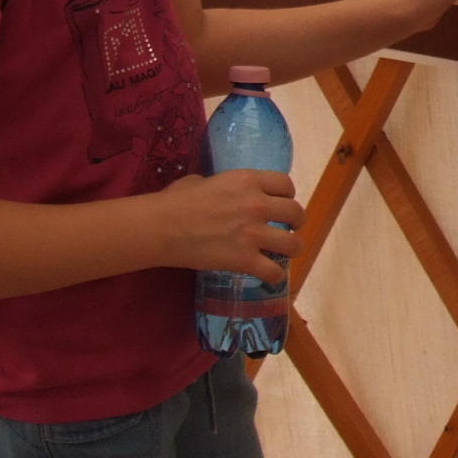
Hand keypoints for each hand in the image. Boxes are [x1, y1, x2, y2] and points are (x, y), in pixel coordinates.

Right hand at [159, 168, 297, 283]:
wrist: (162, 227)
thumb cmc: (175, 201)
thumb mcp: (202, 181)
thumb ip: (222, 185)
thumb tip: (222, 192)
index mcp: (248, 181)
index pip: (286, 185)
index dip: (286, 196)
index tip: (280, 204)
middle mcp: (257, 205)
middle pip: (296, 213)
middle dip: (294, 222)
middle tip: (285, 228)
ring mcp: (254, 234)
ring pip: (294, 244)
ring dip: (291, 248)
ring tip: (282, 252)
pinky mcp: (246, 260)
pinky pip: (275, 271)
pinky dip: (274, 276)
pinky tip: (268, 275)